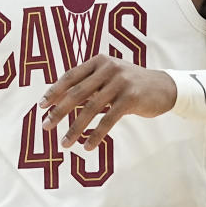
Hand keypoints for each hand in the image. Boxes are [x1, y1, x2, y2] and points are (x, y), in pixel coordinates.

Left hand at [38, 54, 176, 150]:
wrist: (164, 88)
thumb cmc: (131, 84)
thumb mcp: (110, 76)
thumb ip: (90, 84)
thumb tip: (60, 101)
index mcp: (99, 61)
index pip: (71, 76)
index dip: (54, 91)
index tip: (41, 106)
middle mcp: (108, 68)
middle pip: (77, 93)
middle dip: (58, 111)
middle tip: (45, 126)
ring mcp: (120, 82)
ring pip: (91, 108)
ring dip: (75, 128)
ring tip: (64, 143)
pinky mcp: (130, 98)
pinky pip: (108, 120)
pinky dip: (96, 134)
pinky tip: (88, 146)